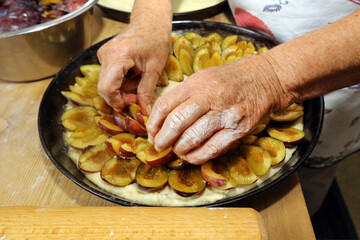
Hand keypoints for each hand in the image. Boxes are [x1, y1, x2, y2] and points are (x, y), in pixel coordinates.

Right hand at [97, 24, 170, 113]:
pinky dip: (120, 81)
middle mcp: (106, 55)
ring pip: (106, 83)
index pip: (107, 88)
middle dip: (120, 97)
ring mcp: (103, 54)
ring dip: (122, 89)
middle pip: (104, 87)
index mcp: (118, 56)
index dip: (117, 101)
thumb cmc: (156, 41)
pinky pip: (109, 76)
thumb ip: (146, 92)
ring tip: (138, 80)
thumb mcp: (154, 70)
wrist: (151, 23)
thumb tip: (143, 111)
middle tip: (137, 97)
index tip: (130, 105)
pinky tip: (132, 74)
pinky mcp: (105, 56)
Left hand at [147, 56, 290, 163]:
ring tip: (177, 151)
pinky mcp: (239, 128)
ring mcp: (225, 113)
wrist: (267, 78)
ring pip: (193, 137)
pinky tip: (192, 157)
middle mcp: (210, 96)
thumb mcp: (204, 77)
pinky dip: (198, 156)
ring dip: (179, 149)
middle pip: (176, 122)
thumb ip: (184, 94)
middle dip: (162, 139)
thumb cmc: (230, 79)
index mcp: (197, 82)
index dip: (153, 122)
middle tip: (159, 146)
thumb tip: (162, 118)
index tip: (151, 132)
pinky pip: (213, 148)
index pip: (165, 104)